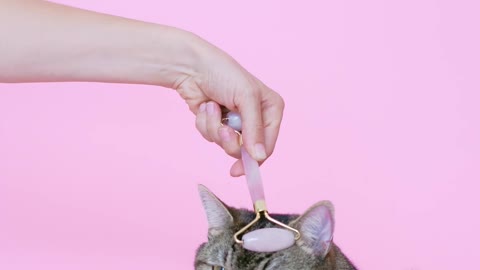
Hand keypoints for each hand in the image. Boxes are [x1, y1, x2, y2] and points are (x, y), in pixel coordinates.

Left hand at [174, 37, 284, 175]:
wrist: (192, 66)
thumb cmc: (223, 73)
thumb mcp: (246, 98)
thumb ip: (254, 129)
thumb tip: (259, 157)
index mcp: (271, 110)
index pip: (267, 146)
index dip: (253, 160)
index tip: (238, 170)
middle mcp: (256, 118)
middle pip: (245, 150)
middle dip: (229, 141)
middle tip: (223, 128)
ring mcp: (235, 122)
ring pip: (225, 145)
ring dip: (214, 128)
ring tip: (212, 108)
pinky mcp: (217, 123)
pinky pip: (210, 137)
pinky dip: (205, 123)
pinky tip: (205, 106)